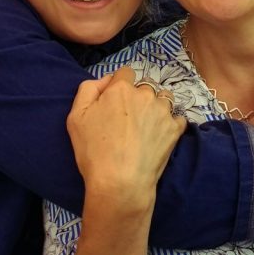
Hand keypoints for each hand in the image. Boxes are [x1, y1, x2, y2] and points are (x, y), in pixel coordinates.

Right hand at [66, 66, 186, 204]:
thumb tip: (106, 80)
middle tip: (129, 118)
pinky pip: (177, 118)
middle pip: (146, 85)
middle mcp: (145, 94)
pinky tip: (159, 135)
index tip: (115, 101)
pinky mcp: (175, 129)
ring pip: (164, 98)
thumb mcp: (76, 116)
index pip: (125, 72)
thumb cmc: (93, 150)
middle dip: (138, 96)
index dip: (120, 85)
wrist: (120, 182)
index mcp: (121, 88)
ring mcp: (163, 111)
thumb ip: (88, 89)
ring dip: (157, 106)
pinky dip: (170, 123)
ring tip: (147, 125)